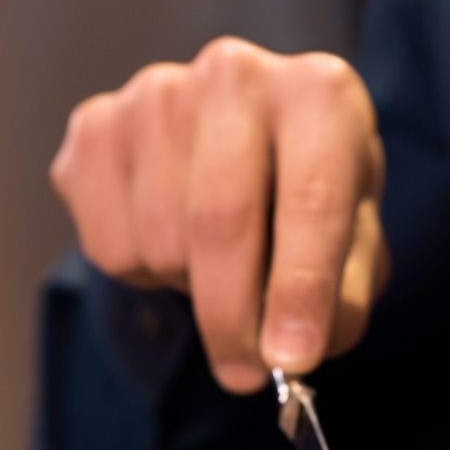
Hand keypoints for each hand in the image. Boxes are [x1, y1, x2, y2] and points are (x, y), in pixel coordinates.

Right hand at [49, 36, 387, 392]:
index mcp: (319, 94)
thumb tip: (291, 352)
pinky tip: (170, 241)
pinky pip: (108, 244)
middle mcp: (234, 75)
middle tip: (246, 374)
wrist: (243, 143)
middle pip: (219, 221)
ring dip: (188, 288)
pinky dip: (141, 274)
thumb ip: (338, 301)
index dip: (300, 290)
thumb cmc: (307, 194)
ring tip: (216, 268)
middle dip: (231, 318)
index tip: (293, 359)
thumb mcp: (353, 242)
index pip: (309, 200)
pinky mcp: (96, 127)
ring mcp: (155, 95)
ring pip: (159, 241)